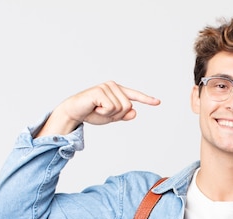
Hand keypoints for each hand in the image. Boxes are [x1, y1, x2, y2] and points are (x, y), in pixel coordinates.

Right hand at [37, 81, 160, 136]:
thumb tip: (135, 112)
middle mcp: (113, 86)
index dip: (147, 99)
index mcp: (118, 91)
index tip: (157, 102)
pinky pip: (111, 107)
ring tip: (98, 109)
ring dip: (109, 114)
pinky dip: (103, 112)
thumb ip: (123, 115)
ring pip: (120, 108)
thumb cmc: (92, 113)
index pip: (134, 96)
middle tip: (103, 112)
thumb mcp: (111, 117)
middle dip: (117, 115)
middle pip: (128, 106)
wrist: (75, 112)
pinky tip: (95, 107)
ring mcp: (107, 87)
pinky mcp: (100, 91)